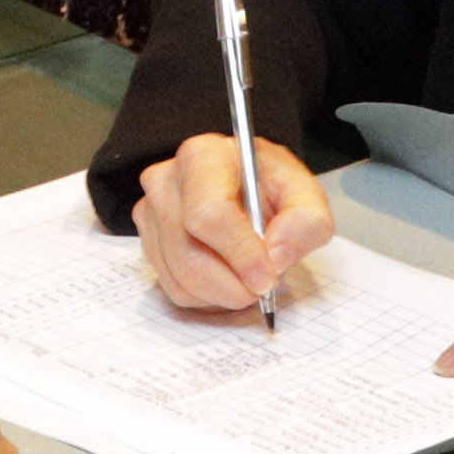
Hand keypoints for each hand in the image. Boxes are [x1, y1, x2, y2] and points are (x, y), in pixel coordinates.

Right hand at [131, 134, 330, 317]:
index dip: (241, 254)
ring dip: (222, 294)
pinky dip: (206, 296)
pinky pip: (173, 289)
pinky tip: (225, 275)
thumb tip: (275, 256)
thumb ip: (306, 222)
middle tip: (262, 287)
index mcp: (204, 156)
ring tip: (246, 277)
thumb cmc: (269, 187)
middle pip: (190, 255)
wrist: (246, 188)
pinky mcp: (148, 242)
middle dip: (233, 285)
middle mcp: (166, 181)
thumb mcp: (305, 195)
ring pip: (181, 279)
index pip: (209, 214)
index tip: (266, 275)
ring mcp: (150, 213)